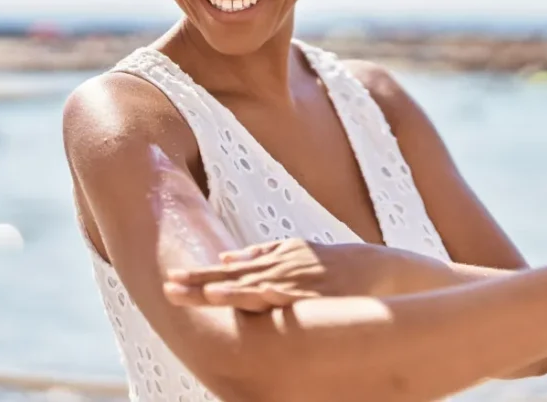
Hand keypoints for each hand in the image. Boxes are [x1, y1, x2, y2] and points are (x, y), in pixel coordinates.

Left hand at [163, 239, 390, 312]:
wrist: (377, 268)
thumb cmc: (334, 265)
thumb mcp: (295, 251)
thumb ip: (260, 252)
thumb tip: (225, 256)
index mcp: (272, 260)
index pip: (227, 271)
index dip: (199, 276)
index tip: (171, 279)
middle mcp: (280, 267)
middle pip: (234, 277)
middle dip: (200, 282)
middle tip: (169, 285)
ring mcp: (296, 279)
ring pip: (255, 286)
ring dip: (228, 289)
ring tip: (199, 293)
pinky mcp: (314, 292)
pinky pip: (287, 295)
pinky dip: (267, 293)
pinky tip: (250, 295)